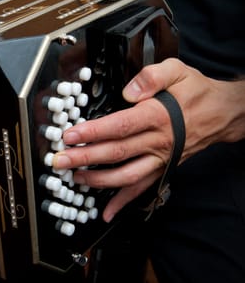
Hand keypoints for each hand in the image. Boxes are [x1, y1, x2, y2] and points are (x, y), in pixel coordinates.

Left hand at [52, 57, 244, 221]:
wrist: (222, 113)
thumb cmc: (195, 92)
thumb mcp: (178, 71)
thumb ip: (152, 76)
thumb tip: (129, 91)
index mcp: (157, 115)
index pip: (119, 126)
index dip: (93, 132)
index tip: (70, 136)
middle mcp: (157, 141)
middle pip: (116, 152)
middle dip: (84, 158)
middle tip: (60, 160)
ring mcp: (159, 159)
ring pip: (126, 175)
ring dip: (98, 180)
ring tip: (75, 178)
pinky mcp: (162, 169)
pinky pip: (142, 188)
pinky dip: (123, 202)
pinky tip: (107, 212)